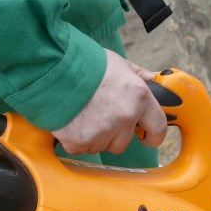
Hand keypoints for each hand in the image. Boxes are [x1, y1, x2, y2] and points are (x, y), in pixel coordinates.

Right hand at [51, 49, 166, 154]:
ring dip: (94, 135)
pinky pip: (82, 148)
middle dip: (113, 132)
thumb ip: (137, 74)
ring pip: (102, 146)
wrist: (52, 68)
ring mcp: (102, 132)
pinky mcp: (80, 142)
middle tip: (98, 113)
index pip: (158, 127)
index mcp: (138, 98)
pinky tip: (71, 120)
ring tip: (83, 113)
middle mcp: (124, 118)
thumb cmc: (86, 63)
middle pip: (123, 141)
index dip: (153, 135)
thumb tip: (153, 78)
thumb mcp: (118, 63)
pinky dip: (76, 138)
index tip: (147, 137)